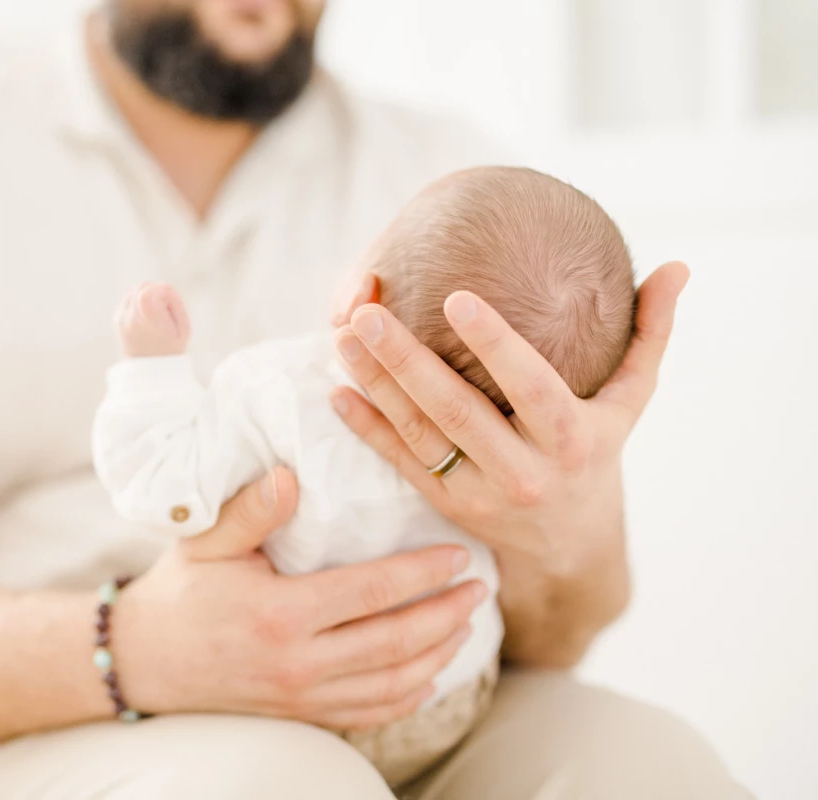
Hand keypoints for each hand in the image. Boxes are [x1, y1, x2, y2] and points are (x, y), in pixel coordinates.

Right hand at [113, 468, 485, 729]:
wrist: (147, 659)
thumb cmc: (182, 590)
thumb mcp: (206, 541)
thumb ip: (250, 509)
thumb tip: (290, 475)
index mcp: (280, 614)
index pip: (371, 591)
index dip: (422, 572)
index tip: (457, 554)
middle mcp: (298, 663)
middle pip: (396, 643)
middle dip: (447, 614)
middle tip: (480, 587)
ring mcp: (304, 696)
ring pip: (394, 683)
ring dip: (440, 654)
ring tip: (465, 622)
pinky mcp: (304, 714)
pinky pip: (372, 712)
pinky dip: (410, 693)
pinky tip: (430, 671)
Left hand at [114, 282, 191, 356]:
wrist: (150, 373)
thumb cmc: (170, 351)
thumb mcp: (183, 327)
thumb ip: (173, 302)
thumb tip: (160, 289)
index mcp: (148, 316)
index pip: (159, 288)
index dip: (170, 296)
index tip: (172, 311)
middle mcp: (130, 314)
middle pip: (145, 286)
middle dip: (157, 294)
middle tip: (164, 314)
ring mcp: (120, 316)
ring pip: (135, 291)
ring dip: (147, 297)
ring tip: (155, 317)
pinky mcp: (116, 319)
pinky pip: (128, 301)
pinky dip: (138, 304)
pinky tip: (146, 320)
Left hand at [328, 262, 689, 663]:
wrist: (568, 546)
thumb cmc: (598, 453)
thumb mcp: (631, 402)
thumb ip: (651, 334)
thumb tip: (678, 266)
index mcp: (573, 438)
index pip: (531, 387)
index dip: (495, 344)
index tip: (456, 298)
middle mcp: (524, 470)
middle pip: (457, 411)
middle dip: (407, 361)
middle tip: (366, 313)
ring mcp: (480, 493)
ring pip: (420, 436)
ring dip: (377, 386)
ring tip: (344, 336)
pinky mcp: (445, 503)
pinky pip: (401, 463)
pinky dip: (367, 428)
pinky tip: (338, 390)